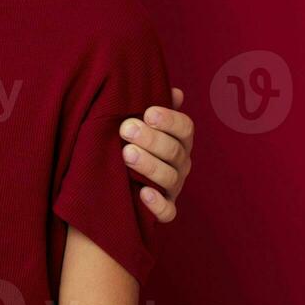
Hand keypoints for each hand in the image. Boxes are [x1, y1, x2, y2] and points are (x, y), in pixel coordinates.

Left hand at [120, 87, 193, 222]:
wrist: (119, 179)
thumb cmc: (132, 141)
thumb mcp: (141, 123)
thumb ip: (154, 105)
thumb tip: (176, 92)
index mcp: (179, 140)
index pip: (185, 128)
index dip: (170, 120)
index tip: (149, 113)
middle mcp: (181, 163)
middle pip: (174, 151)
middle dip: (151, 139)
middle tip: (126, 129)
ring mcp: (174, 187)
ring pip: (170, 178)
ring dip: (149, 165)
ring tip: (127, 154)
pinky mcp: (164, 209)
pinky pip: (168, 212)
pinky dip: (157, 205)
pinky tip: (143, 193)